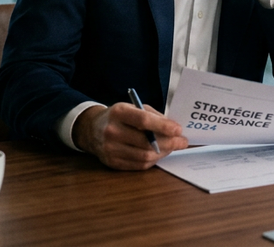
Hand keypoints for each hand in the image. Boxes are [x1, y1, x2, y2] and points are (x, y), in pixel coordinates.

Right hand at [73, 103, 187, 170]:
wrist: (91, 130)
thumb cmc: (119, 117)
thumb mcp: (133, 107)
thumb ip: (153, 116)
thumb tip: (174, 129)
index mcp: (118, 113)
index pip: (143, 121)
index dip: (163, 126)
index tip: (178, 130)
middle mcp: (112, 131)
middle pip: (146, 142)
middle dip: (169, 143)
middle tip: (182, 142)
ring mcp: (110, 149)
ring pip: (144, 156)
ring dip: (163, 153)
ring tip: (172, 147)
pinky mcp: (112, 163)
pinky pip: (139, 165)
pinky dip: (153, 161)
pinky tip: (159, 154)